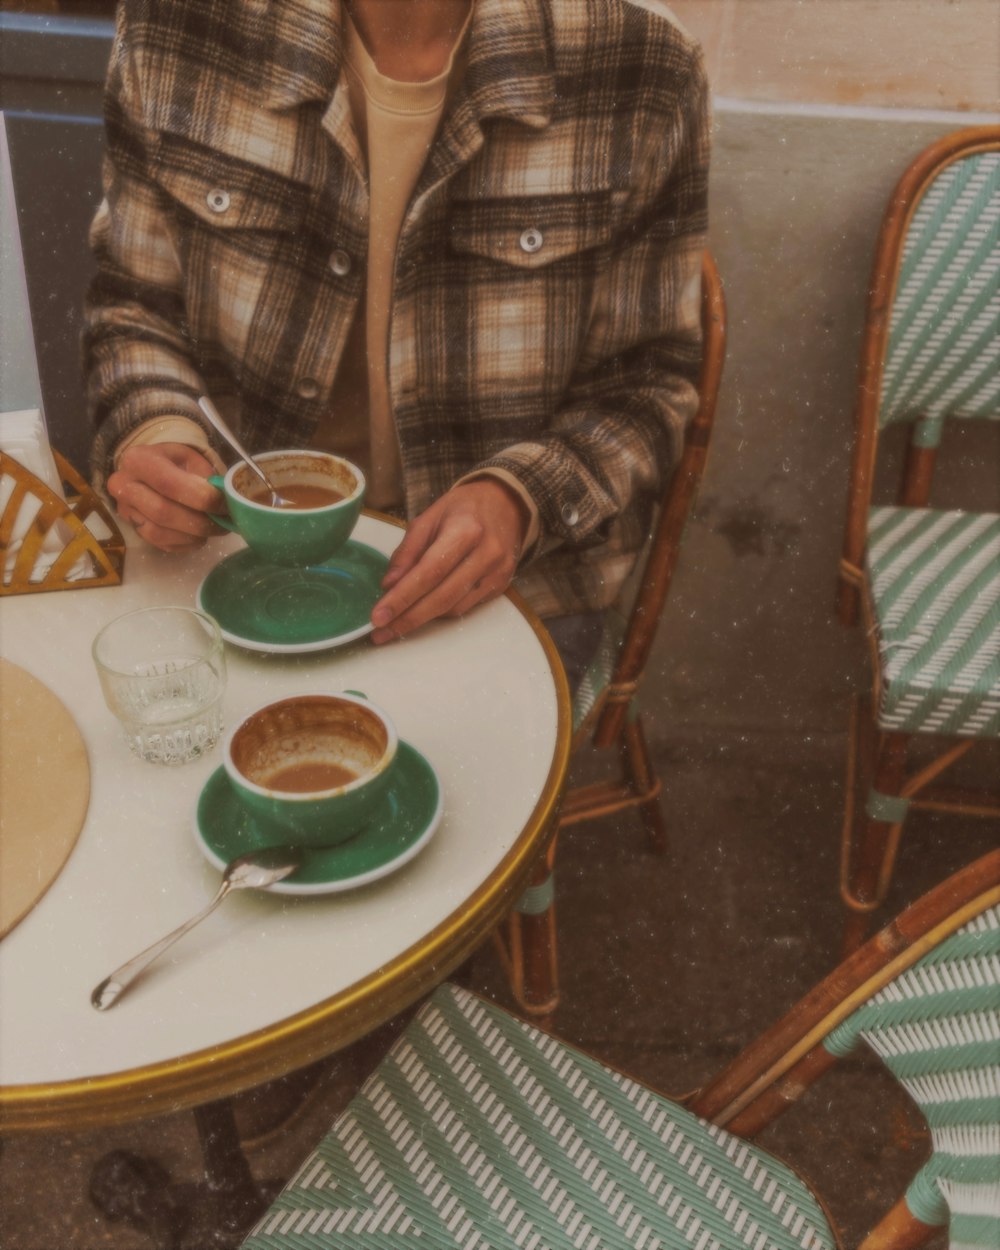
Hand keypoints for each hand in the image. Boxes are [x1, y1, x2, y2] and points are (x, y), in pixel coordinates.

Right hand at [107, 443, 223, 551]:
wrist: (149, 471)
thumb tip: (226, 501)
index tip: (225, 505)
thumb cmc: (174, 463)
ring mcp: (125, 511)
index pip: (169, 484)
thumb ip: (205, 478)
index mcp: (138, 460)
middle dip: (199, 522)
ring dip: (193, 536)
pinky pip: (161, 544)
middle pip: (163, 512)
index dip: (201, 499)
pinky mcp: (133, 529)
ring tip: (213, 529)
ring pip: (160, 533)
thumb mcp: (191, 458)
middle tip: (224, 523)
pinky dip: (185, 544)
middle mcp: (123, 486)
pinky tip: (198, 536)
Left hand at [370, 479, 528, 643]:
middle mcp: (486, 554)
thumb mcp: (428, 519)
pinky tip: (422, 611)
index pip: (429, 572)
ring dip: (422, 619)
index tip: (378, 617)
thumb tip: (388, 585)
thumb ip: (407, 551)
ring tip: (395, 624)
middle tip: (381, 632)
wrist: (506, 505)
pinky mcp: (501, 586)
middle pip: (442, 597)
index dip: (402, 598)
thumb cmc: (462, 510)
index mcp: (466, 530)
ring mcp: (497, 573)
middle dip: (408, 618)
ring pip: (453, 607)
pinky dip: (440, 612)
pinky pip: (465, 607)